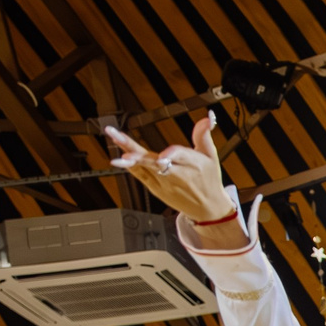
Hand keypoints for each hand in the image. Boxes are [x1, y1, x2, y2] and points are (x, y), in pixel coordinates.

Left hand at [105, 115, 239, 239]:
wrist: (207, 209)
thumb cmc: (209, 180)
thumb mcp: (211, 157)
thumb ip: (203, 135)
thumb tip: (208, 116)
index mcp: (194, 164)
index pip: (180, 156)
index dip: (171, 155)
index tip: (162, 156)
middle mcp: (177, 175)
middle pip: (152, 160)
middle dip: (133, 148)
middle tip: (115, 134)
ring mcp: (164, 183)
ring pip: (142, 167)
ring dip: (126, 154)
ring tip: (114, 140)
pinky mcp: (156, 189)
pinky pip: (140, 175)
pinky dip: (130, 165)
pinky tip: (120, 156)